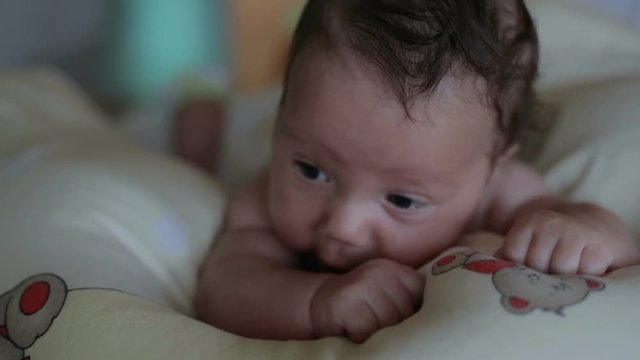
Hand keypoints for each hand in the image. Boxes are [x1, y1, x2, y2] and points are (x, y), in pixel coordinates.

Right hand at [309, 259, 423, 342]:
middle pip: (405, 312)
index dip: (412, 313)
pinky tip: (353, 330)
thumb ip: (409, 299)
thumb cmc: (361, 305)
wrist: (320, 301)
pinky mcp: (347, 300)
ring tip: (366, 327)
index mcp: (395, 269)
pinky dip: (361, 338)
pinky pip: (367, 330)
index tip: (399, 318)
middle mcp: (380, 271)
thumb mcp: (387, 294)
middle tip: (376, 324)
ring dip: (377, 334)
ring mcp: (363, 284)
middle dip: (394, 327)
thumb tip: (434, 319)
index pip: (421, 294)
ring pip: (388, 323)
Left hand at [497, 208, 624, 275]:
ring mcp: (575, 233)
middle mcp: (551, 223)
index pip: (513, 254)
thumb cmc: (548, 246)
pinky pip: (586, 274)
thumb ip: (503, 258)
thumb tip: (483, 273)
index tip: (524, 272)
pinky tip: (581, 274)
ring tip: (561, 278)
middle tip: (545, 278)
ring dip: (561, 280)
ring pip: (561, 269)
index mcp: (528, 223)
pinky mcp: (597, 247)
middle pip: (536, 264)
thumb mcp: (524, 244)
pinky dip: (583, 280)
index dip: (517, 269)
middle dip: (539, 277)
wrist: (589, 231)